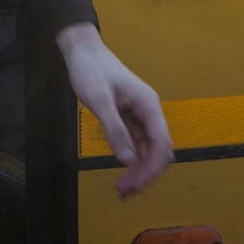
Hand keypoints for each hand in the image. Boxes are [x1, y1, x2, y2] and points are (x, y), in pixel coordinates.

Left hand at [58, 22, 173, 196]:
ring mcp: (140, 115)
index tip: (136, 185)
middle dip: (146, 173)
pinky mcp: (129, 118)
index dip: (152, 168)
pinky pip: (136, 144)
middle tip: (125, 192)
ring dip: (139, 170)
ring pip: (148, 150)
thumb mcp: (99, 100)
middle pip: (158, 150)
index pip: (160, 143)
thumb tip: (128, 160)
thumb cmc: (91, 70)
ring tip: (122, 189)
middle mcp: (149, 111)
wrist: (82, 50)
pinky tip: (122, 172)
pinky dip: (131, 160)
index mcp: (148, 105)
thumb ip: (114, 129)